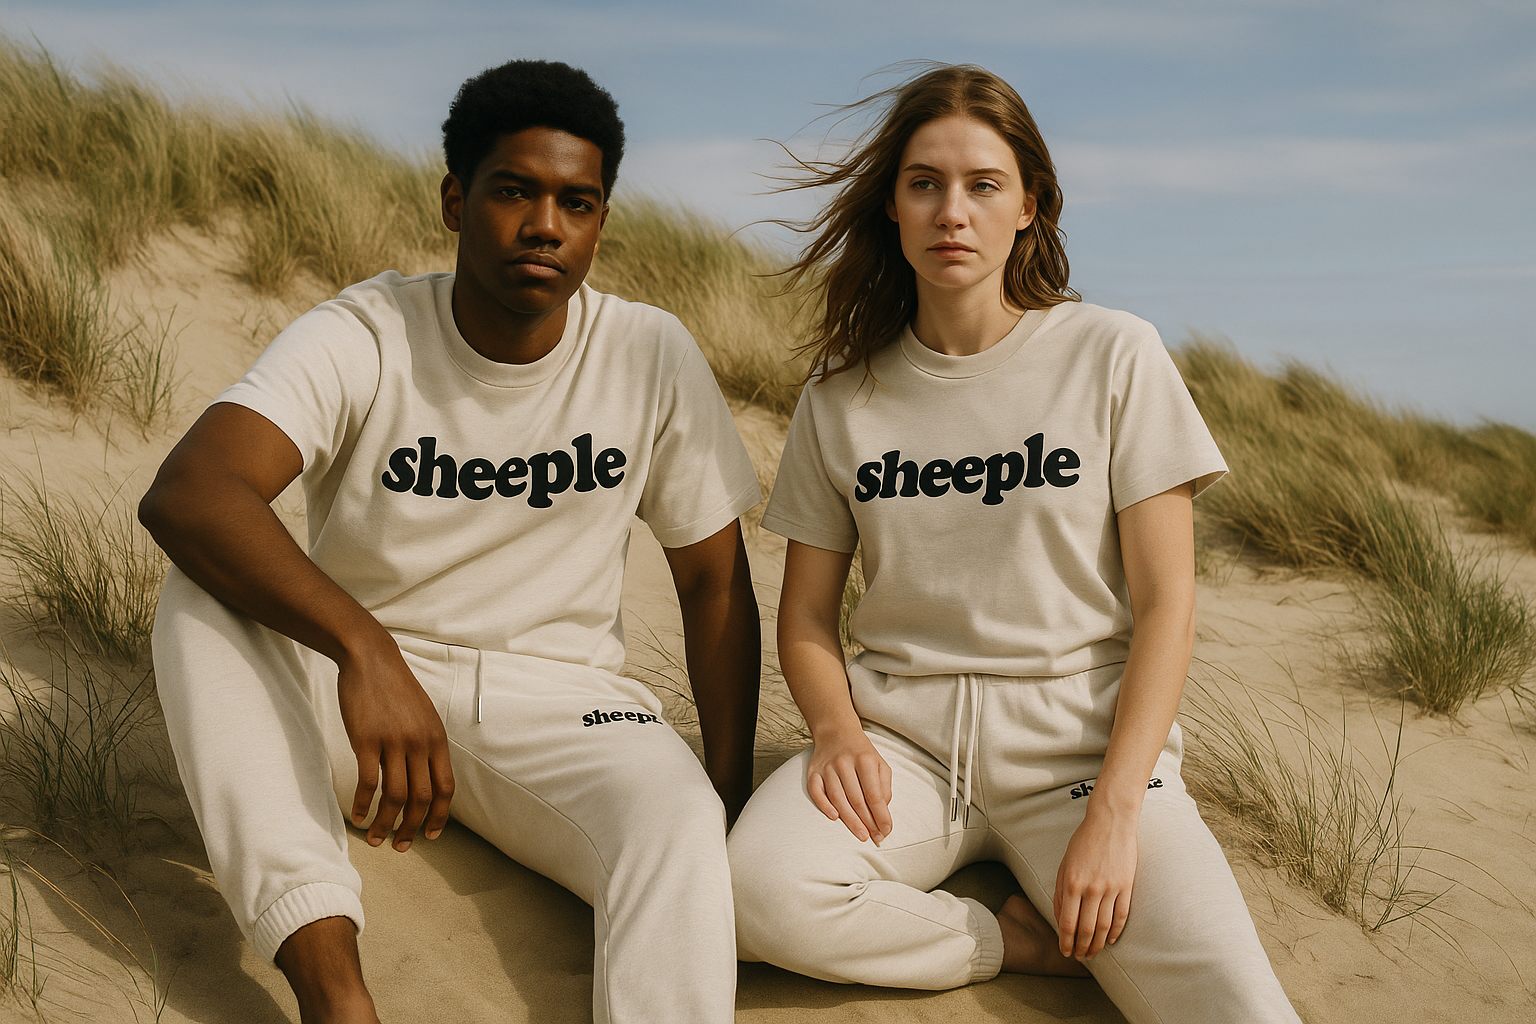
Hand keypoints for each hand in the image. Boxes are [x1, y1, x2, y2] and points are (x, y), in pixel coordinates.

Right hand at [335, 640, 454, 851]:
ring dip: (385, 824)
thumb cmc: (396, 690)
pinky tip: (356, 816)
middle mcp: (419, 743)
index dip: (439, 816)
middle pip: (421, 798)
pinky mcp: (366, 740)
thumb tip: (427, 779)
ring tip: (375, 838)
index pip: (446, 788)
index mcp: (437, 740)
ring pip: (395, 796)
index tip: (430, 836)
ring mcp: (393, 742)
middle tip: (400, 846)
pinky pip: (367, 782)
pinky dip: (362, 804)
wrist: (371, 660)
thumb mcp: (424, 716)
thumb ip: (427, 746)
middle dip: (411, 828)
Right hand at [806, 728, 891, 842]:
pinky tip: (834, 817)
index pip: (874, 794)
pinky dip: (824, 805)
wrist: (836, 731)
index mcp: (865, 760)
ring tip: (861, 835)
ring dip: (850, 820)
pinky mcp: (813, 771)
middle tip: (875, 838)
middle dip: (867, 822)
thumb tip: (883, 810)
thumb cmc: (862, 753)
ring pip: (838, 798)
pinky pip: (816, 792)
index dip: (881, 815)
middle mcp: (845, 763)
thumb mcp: (879, 764)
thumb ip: (884, 786)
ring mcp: (827, 767)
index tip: (886, 830)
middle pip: (856, 799)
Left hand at [1053, 802, 1137, 958]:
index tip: (1066, 952)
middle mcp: (1091, 888)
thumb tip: (1060, 920)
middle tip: (1081, 958)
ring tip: (1094, 953)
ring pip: (1104, 926)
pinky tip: (1111, 940)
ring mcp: (1110, 888)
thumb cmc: (1083, 843)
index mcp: (1071, 883)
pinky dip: (1116, 931)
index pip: (1068, 923)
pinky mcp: (1126, 886)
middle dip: (1082, 948)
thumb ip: (1061, 894)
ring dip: (1098, 944)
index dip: (1066, 942)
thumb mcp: (1064, 866)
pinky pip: (1121, 915)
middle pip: (1086, 929)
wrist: (1110, 823)